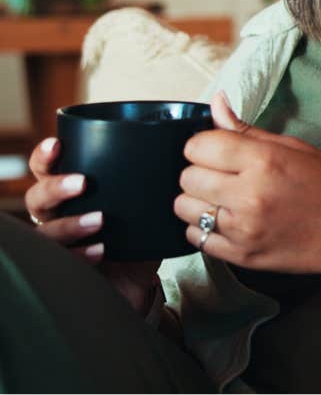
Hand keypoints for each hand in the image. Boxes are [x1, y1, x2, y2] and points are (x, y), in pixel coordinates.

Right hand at [24, 137, 159, 313]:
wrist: (140, 278)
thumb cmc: (139, 230)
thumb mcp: (148, 197)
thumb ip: (160, 168)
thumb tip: (192, 131)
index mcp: (72, 191)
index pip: (46, 167)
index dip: (45, 155)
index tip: (58, 144)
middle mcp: (58, 214)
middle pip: (37, 197)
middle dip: (55, 187)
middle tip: (82, 183)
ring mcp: (59, 244)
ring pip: (44, 232)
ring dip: (69, 224)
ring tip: (99, 220)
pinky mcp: (68, 269)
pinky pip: (62, 262)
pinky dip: (80, 254)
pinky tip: (100, 250)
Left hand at [175, 91, 320, 277]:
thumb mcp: (293, 147)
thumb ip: (247, 130)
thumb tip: (217, 102)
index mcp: (264, 160)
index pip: (198, 146)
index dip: (204, 144)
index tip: (219, 149)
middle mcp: (250, 195)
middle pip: (187, 177)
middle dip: (200, 171)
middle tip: (224, 173)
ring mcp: (243, 229)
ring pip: (184, 209)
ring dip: (198, 200)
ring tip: (225, 197)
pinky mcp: (241, 256)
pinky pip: (196, 238)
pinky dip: (204, 228)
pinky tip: (228, 219)